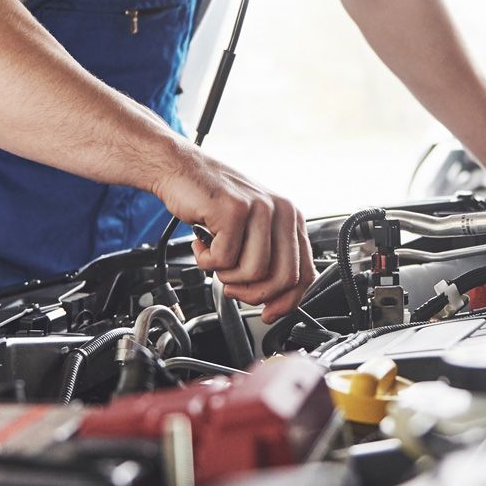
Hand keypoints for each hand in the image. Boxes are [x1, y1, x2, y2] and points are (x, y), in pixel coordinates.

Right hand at [151, 146, 316, 322]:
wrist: (181, 171)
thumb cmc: (213, 203)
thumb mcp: (252, 229)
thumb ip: (269, 258)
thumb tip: (277, 301)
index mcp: (291, 218)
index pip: (304, 272)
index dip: (287, 301)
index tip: (268, 313)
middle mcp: (282, 211)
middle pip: (283, 278)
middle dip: (254, 294)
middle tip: (232, 288)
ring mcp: (260, 209)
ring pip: (253, 272)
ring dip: (226, 275)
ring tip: (215, 257)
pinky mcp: (234, 209)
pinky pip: (224, 260)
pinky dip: (207, 261)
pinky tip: (202, 244)